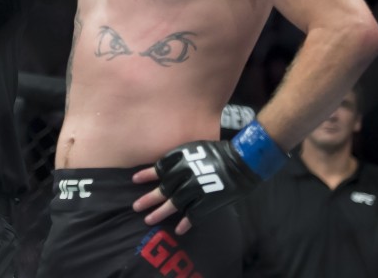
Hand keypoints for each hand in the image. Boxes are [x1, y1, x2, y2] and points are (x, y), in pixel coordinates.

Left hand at [132, 139, 262, 234]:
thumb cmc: (218, 151)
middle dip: (148, 199)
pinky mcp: (208, 201)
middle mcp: (185, 174)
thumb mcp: (194, 147)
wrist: (242, 161)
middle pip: (162, 189)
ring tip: (148, 220)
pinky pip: (194, 214)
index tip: (134, 180)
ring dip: (160, 212)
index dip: (146, 175)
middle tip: (136, 207)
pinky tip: (178, 230)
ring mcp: (196, 189)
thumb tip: (164, 168)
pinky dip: (186, 223)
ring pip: (174, 203)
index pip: (159, 169)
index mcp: (181, 159)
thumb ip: (179, 158)